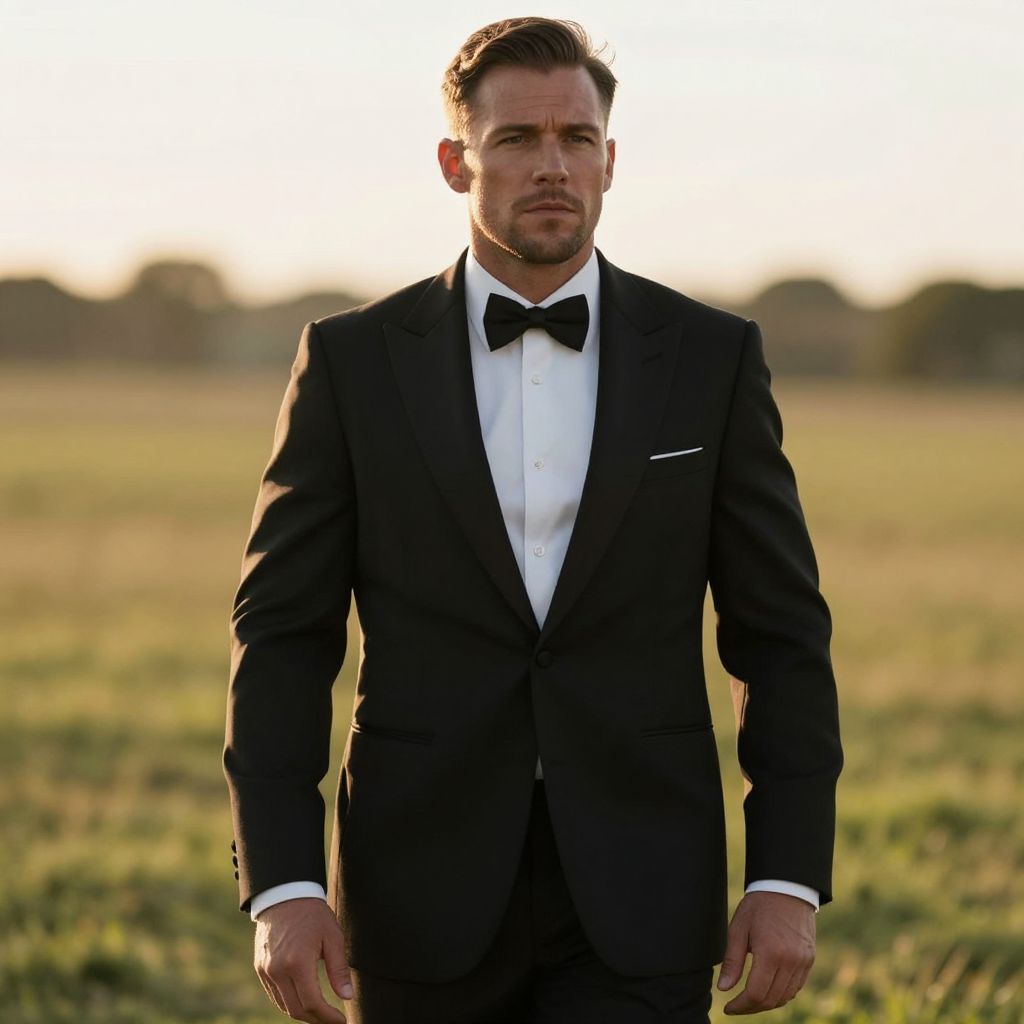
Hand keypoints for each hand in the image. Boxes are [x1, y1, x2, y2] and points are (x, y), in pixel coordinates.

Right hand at [254, 897, 352, 1022]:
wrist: (284, 894)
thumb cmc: (313, 914)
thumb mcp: (332, 936)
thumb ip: (339, 969)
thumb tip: (347, 997)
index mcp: (297, 962)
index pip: (312, 1003)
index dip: (328, 1017)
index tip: (342, 1020)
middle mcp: (277, 970)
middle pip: (297, 1010)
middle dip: (317, 1019)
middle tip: (333, 1020)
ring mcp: (266, 970)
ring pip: (284, 1005)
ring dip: (303, 1014)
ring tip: (321, 1013)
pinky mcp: (260, 968)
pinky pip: (274, 995)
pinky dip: (289, 1003)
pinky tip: (304, 1000)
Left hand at [716, 891, 815, 1013]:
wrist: (787, 888)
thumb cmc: (758, 906)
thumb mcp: (738, 928)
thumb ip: (732, 961)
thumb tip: (723, 988)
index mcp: (770, 953)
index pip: (756, 994)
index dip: (741, 1006)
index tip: (728, 1007)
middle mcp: (791, 961)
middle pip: (771, 1000)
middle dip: (751, 1008)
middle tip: (736, 1006)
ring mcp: (803, 962)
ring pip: (785, 997)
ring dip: (767, 1003)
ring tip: (750, 999)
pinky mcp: (810, 960)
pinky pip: (795, 987)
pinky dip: (781, 994)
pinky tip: (768, 988)